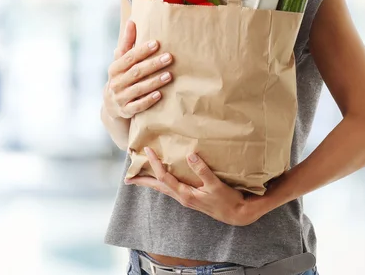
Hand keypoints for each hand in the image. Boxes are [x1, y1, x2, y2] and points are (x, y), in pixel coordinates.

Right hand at [103, 20, 173, 119]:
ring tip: (169, 75)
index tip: (157, 43)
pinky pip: (137, 106)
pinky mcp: (126, 111)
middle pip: (135, 72)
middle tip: (169, 58)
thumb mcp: (121, 61)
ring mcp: (119, 98)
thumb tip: (132, 21)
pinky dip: (148, 100)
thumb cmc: (121, 77)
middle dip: (153, 64)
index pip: (128, 58)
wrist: (111, 106)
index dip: (142, 50)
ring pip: (138, 89)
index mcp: (114, 68)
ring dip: (154, 82)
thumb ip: (127, 43)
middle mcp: (115, 83)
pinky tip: (160, 94)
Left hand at [125, 147, 261, 225]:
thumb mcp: (216, 185)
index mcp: (185, 194)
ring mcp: (185, 198)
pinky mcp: (190, 197)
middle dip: (142, 180)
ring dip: (151, 181)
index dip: (154, 164)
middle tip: (128, 177)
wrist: (236, 214)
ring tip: (140, 176)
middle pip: (157, 186)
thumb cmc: (227, 200)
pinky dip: (162, 181)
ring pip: (163, 188)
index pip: (164, 177)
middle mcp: (182, 197)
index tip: (147, 151)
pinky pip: (171, 188)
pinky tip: (163, 178)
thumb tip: (190, 155)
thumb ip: (203, 170)